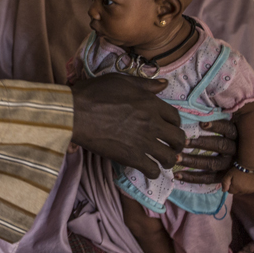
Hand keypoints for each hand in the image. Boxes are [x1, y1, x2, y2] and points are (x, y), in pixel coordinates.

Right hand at [70, 73, 184, 178]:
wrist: (75, 113)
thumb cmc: (94, 93)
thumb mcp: (121, 80)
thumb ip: (145, 84)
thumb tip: (164, 84)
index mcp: (151, 104)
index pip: (175, 117)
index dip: (174, 124)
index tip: (169, 128)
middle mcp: (152, 123)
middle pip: (178, 138)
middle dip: (177, 143)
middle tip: (170, 146)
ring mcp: (143, 142)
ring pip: (169, 157)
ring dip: (168, 159)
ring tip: (162, 160)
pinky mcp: (131, 157)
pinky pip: (152, 170)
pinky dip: (153, 171)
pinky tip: (148, 169)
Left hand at [173, 120, 237, 183]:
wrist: (240, 161)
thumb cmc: (222, 137)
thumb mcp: (225, 128)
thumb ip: (214, 121)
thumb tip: (197, 117)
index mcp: (236, 136)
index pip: (228, 129)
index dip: (216, 126)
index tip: (202, 124)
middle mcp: (235, 151)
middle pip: (220, 146)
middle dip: (201, 144)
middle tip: (183, 142)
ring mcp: (229, 166)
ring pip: (212, 163)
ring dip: (192, 161)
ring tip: (176, 158)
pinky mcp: (222, 177)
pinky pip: (208, 179)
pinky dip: (192, 178)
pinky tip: (177, 175)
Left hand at [221, 167, 253, 194]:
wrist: (251, 164)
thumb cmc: (238, 169)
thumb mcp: (229, 174)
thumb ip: (225, 183)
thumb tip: (223, 191)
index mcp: (237, 188)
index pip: (231, 191)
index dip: (230, 186)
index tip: (232, 180)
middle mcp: (245, 191)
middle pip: (238, 192)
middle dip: (237, 188)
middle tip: (239, 180)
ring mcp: (252, 190)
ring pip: (245, 191)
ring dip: (244, 187)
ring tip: (245, 179)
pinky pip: (253, 189)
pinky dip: (251, 186)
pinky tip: (251, 180)